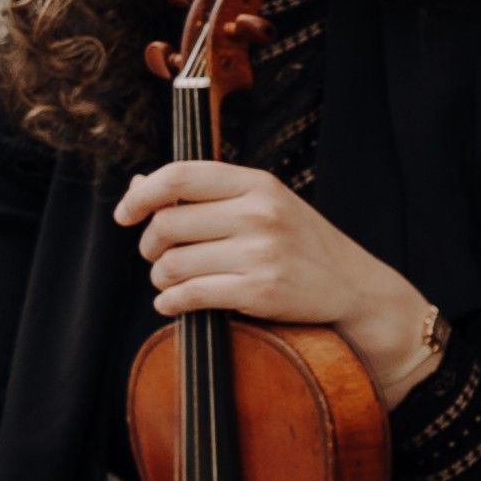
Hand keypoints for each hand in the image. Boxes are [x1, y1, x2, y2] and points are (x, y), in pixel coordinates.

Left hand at [112, 158, 432, 386]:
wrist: (355, 287)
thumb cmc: (301, 243)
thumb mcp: (263, 204)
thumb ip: (205, 193)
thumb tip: (138, 184)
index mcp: (258, 184)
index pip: (180, 176)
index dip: (141, 195)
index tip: (125, 214)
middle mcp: (259, 214)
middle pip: (167, 224)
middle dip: (150, 246)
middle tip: (157, 257)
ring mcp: (262, 253)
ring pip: (174, 264)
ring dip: (161, 278)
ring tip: (171, 282)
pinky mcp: (260, 292)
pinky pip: (190, 295)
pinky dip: (170, 303)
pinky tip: (172, 303)